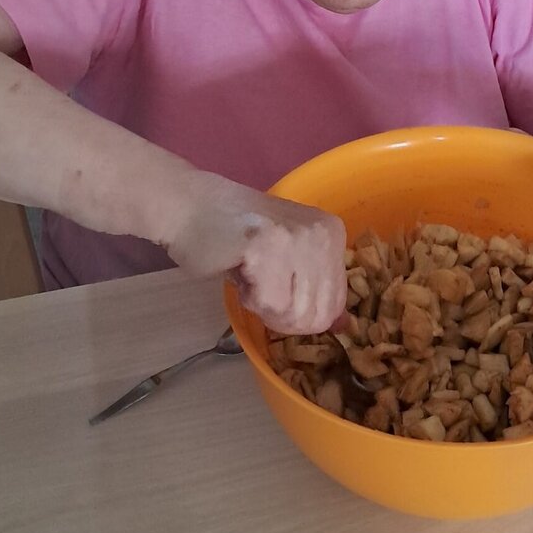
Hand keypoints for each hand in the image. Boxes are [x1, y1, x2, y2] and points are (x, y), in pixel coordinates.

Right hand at [169, 178, 346, 334]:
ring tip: (249, 270)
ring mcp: (297, 238)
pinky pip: (268, 302)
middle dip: (280, 314)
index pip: (335, 306)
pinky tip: (238, 266)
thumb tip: (343, 327)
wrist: (189, 205)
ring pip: (293, 314)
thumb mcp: (288, 258)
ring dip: (263, 305)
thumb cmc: (235, 237)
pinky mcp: (268, 246)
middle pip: (315, 316)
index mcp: (332, 234)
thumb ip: (316, 288)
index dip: (299, 315)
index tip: (276, 285)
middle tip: (259, 280)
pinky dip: (248, 297)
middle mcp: (322, 233)